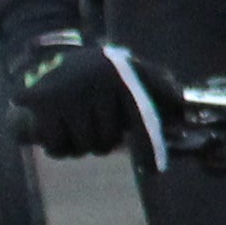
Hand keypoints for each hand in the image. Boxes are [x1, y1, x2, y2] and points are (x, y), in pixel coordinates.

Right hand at [12, 27, 156, 158]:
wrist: (44, 53)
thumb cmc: (97, 72)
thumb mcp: (129, 70)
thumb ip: (158, 86)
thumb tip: (183, 106)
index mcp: (121, 77)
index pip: (140, 119)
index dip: (149, 147)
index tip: (154, 170)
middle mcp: (97, 84)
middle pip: (106, 141)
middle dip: (102, 140)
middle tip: (94, 125)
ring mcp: (68, 94)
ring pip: (82, 147)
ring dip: (79, 145)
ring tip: (76, 125)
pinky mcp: (42, 103)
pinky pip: (56, 147)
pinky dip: (57, 146)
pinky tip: (56, 129)